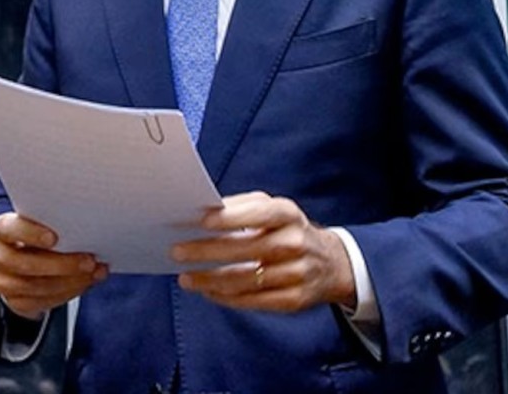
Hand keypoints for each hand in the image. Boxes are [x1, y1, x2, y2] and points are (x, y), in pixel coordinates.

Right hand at [0, 212, 107, 319]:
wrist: (29, 258)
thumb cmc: (41, 233)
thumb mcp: (45, 221)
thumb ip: (57, 222)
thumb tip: (86, 224)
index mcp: (2, 228)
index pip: (10, 229)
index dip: (31, 234)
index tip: (54, 238)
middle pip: (25, 264)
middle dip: (62, 265)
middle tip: (89, 261)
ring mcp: (3, 281)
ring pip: (34, 287)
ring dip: (70, 281)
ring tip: (92, 273)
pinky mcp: (14, 301)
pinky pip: (41, 303)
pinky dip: (67, 293)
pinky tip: (84, 283)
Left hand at [171, 191, 354, 312]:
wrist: (329, 263)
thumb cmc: (287, 229)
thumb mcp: (273, 208)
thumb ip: (241, 207)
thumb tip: (203, 212)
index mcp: (288, 214)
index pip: (259, 213)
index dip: (231, 217)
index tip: (202, 221)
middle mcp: (295, 242)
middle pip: (246, 249)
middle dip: (207, 251)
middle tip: (177, 251)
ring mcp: (296, 274)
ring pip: (244, 280)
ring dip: (209, 280)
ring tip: (185, 277)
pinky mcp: (292, 300)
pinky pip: (251, 301)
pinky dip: (224, 297)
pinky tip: (207, 290)